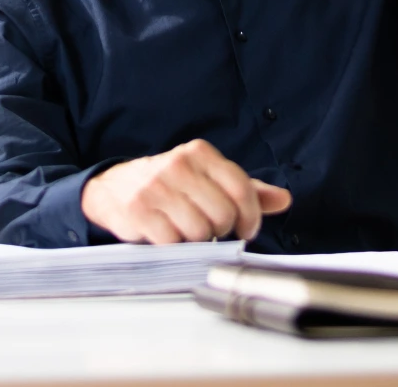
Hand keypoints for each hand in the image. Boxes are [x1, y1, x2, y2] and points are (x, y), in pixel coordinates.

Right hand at [81, 139, 291, 243]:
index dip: (251, 216)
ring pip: (199, 231)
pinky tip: (167, 234)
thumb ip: (246, 189)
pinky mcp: (138, 210)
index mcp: (199, 153)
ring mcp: (156, 187)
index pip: (241, 188)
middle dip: (220, 229)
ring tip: (186, 229)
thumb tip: (284, 199)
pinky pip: (172, 241)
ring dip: (196, 239)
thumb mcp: (207, 178)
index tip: (246, 229)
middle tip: (209, 228)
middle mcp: (178, 165)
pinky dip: (174, 245)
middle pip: (222, 214)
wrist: (113, 187)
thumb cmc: (169, 185)